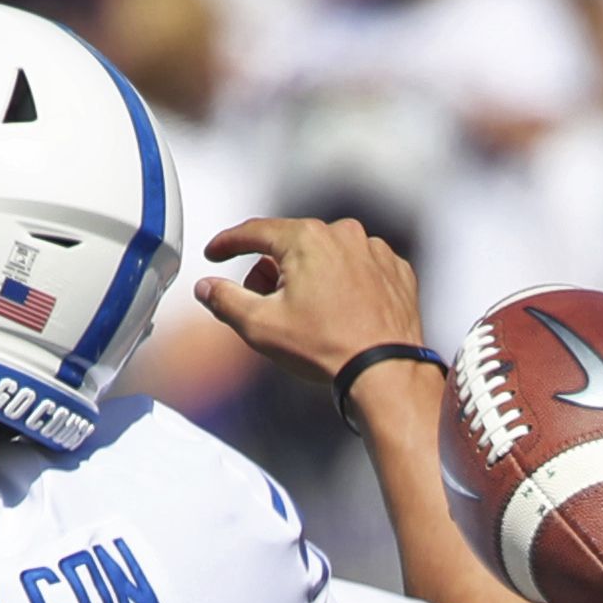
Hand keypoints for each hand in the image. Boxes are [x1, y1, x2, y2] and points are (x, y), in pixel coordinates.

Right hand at [195, 217, 426, 384]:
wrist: (385, 371)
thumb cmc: (327, 347)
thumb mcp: (260, 326)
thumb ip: (225, 300)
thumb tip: (207, 287)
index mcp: (307, 239)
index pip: (255, 232)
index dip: (228, 243)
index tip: (216, 252)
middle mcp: (343, 234)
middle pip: (291, 244)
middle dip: (272, 271)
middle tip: (268, 307)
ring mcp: (374, 250)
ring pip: (327, 255)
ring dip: (310, 277)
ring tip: (310, 316)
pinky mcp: (395, 270)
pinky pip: (358, 268)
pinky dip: (344, 284)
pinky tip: (340, 313)